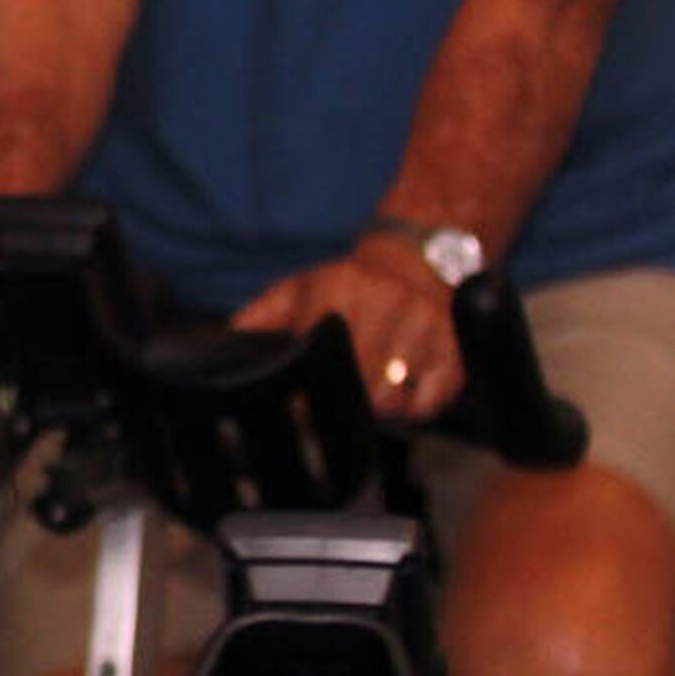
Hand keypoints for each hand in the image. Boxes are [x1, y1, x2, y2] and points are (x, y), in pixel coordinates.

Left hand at [233, 238, 461, 422]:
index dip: (305, 396)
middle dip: (339, 409)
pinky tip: (398, 402)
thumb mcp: (296, 289)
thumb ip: (256, 318)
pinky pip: (430, 405)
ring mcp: (424, 332)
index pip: (317, 360)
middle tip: (329, 415)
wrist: (416, 260)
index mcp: (339, 294)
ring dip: (374, 414)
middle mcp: (386, 309)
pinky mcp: (453, 354)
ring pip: (393, 401)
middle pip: (357, 386)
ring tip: (363, 406)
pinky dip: (411, 414)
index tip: (297, 412)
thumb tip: (221, 347)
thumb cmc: (347, 284)